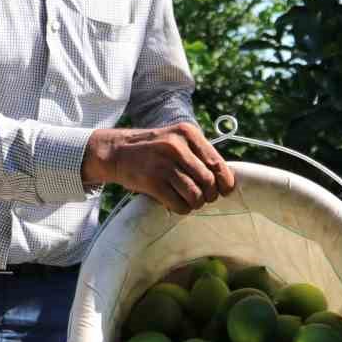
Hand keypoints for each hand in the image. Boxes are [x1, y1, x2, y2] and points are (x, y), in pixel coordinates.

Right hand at [83, 123, 236, 214]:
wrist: (117, 151)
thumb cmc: (153, 150)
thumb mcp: (176, 140)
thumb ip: (198, 154)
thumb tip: (224, 180)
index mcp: (187, 133)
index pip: (217, 163)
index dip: (224, 182)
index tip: (223, 191)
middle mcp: (177, 146)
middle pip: (208, 181)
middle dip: (209, 195)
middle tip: (203, 198)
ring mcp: (163, 164)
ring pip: (195, 194)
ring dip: (195, 204)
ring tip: (190, 202)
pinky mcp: (152, 181)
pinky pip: (178, 204)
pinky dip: (181, 209)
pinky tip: (176, 205)